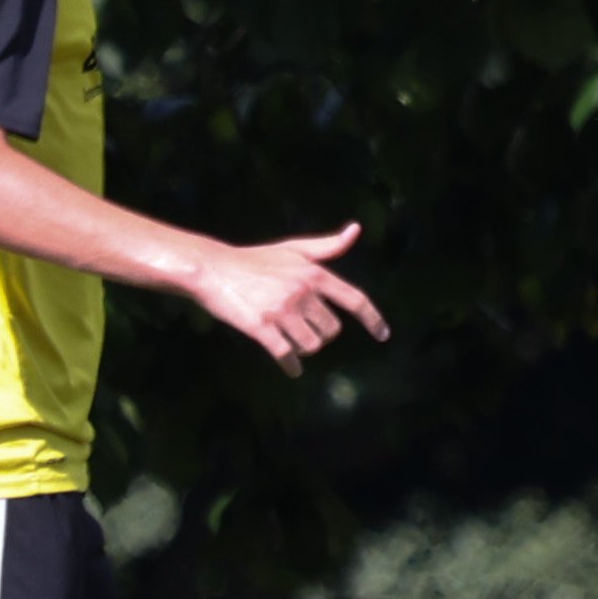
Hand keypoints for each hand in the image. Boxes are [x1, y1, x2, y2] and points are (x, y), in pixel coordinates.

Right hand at [192, 224, 392, 377]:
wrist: (213, 268)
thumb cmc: (256, 259)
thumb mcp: (294, 249)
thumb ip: (327, 246)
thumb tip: (356, 230)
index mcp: (313, 273)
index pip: (354, 299)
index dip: (373, 319)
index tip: (383, 335)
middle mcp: (302, 292)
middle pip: (331, 330)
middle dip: (321, 334)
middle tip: (303, 328)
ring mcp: (282, 311)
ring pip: (311, 345)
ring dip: (304, 349)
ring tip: (291, 340)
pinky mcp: (261, 328)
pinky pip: (286, 356)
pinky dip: (292, 366)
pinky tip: (291, 368)